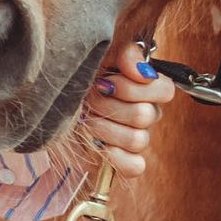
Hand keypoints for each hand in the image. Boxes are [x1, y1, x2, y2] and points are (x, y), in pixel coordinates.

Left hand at [82, 42, 173, 178]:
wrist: (54, 106)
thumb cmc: (81, 77)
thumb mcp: (100, 56)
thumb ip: (126, 54)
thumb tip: (142, 72)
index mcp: (146, 88)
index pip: (165, 90)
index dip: (136, 88)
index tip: (107, 81)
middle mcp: (146, 113)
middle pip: (145, 115)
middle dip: (109, 106)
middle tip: (89, 99)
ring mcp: (137, 138)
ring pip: (138, 140)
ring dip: (105, 128)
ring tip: (86, 119)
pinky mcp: (125, 162)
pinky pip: (135, 166)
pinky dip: (115, 156)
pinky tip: (97, 144)